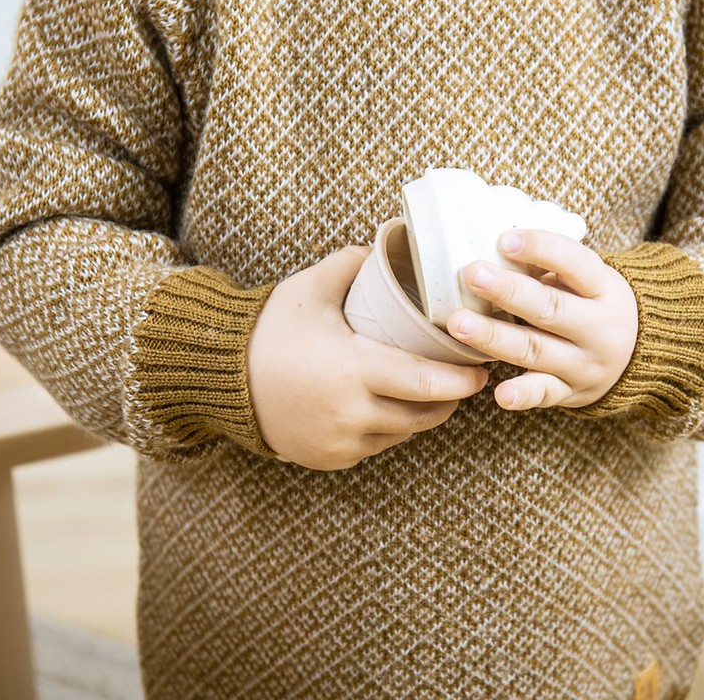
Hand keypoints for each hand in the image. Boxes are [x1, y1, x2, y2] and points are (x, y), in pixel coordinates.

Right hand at [247, 245, 489, 470]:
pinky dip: (390, 429)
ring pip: (403, 434)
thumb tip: (387, 243)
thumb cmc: (269, 329)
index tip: (482, 368)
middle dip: (451, 399)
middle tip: (466, 380)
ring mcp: (341, 442)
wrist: (221, 379)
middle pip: (424, 415)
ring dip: (422, 415)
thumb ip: (352, 263)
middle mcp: (351, 414)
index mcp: (353, 370)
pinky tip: (394, 407)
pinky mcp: (331, 459)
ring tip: (435, 392)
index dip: (462, 379)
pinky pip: (376, 446)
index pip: (427, 382)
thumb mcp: (310, 288)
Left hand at [447, 229, 637, 410]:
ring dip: (495, 337)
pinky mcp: (571, 392)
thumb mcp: (586, 279)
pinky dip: (523, 395)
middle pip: (551, 309)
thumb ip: (548, 265)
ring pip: (536, 350)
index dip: (542, 249)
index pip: (576, 264)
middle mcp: (599, 329)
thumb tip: (495, 245)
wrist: (638, 355)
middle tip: (472, 275)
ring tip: (458, 324)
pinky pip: (545, 394)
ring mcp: (585, 364)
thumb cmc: (594, 304)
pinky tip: (499, 393)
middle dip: (509, 292)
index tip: (505, 240)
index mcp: (604, 289)